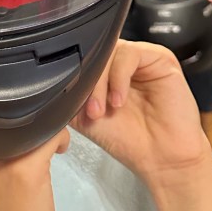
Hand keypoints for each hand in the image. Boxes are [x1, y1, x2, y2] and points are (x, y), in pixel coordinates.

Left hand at [71, 40, 211, 189]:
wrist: (160, 158)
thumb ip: (70, 94)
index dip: (73, 77)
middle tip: (89, 110)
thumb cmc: (129, 139)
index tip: (69, 101)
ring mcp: (140, 58)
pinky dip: (119, 78)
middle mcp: (120, 62)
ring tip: (103, 110)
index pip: (81, 57)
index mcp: (103, 71)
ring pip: (108, 52)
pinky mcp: (159, 58)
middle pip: (93, 53)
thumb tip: (51, 81)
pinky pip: (130, 54)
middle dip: (86, 82)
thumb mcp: (84, 116)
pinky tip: (119, 100)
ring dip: (100, 83)